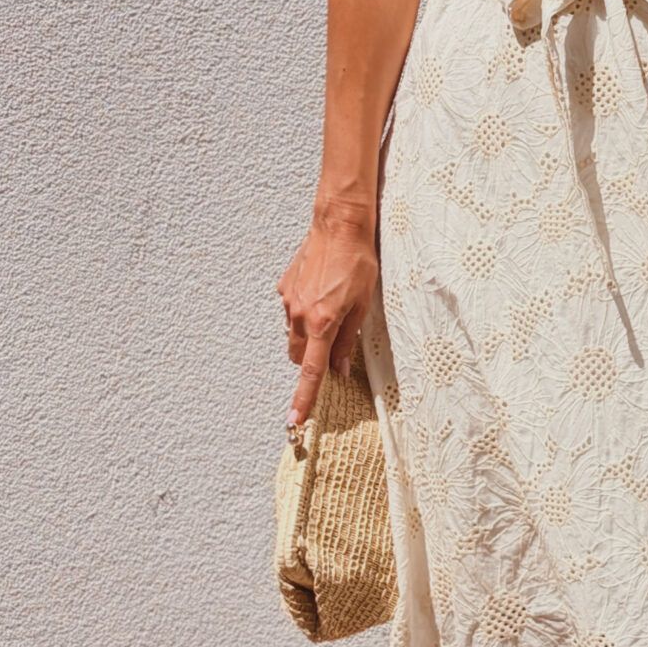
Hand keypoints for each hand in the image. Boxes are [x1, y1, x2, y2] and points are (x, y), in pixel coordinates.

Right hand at [276, 214, 379, 434]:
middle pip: (299, 356)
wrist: (339, 225)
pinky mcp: (284, 287)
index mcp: (322, 323)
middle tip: (333, 347)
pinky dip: (303, 313)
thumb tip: (338, 369)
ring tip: (331, 312)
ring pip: (294, 335)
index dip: (304, 398)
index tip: (294, 421)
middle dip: (312, 361)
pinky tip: (321, 293)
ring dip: (308, 336)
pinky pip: (291, 312)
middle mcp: (300, 315)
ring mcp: (288, 301)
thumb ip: (348, 340)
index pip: (312, 371)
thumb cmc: (358, 263)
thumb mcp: (363, 305)